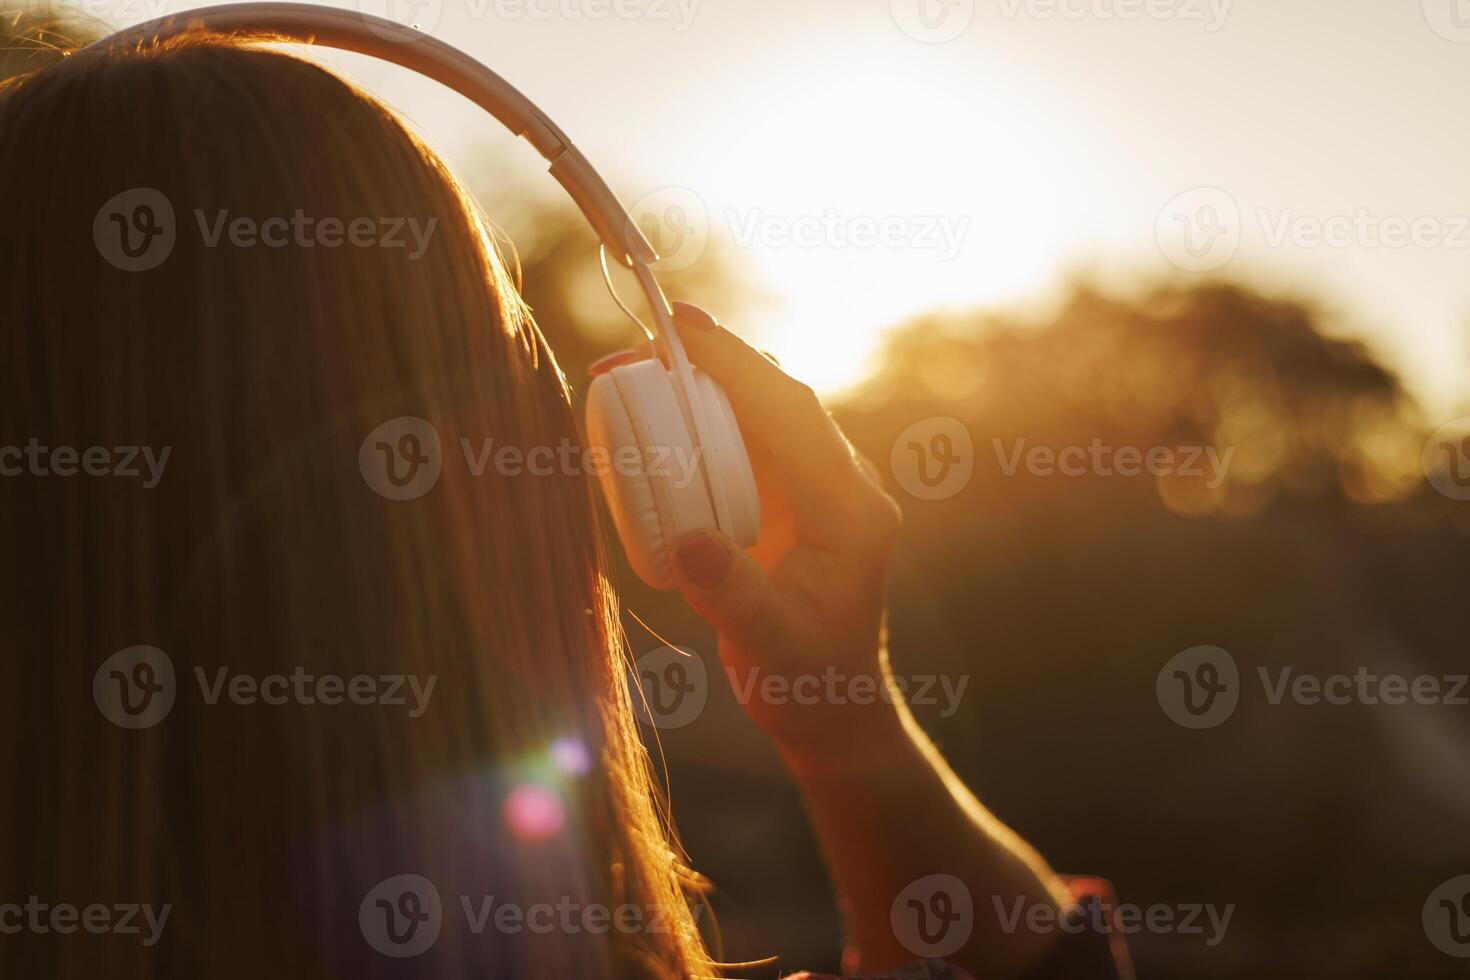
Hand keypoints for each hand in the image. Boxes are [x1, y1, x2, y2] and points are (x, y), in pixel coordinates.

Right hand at [591, 303, 903, 755]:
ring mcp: (820, 489)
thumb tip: (687, 540)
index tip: (680, 329)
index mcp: (852, 510)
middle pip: (778, 398)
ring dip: (704, 383)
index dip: (737, 365)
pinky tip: (660, 411)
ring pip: (764, 411)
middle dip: (711, 362)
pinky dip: (705, 417)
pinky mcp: (794, 500)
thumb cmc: (809, 684)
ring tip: (635, 370)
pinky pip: (750, 439)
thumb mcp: (771, 647)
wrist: (832, 709)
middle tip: (636, 347)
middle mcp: (844, 486)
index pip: (792, 414)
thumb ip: (733, 596)